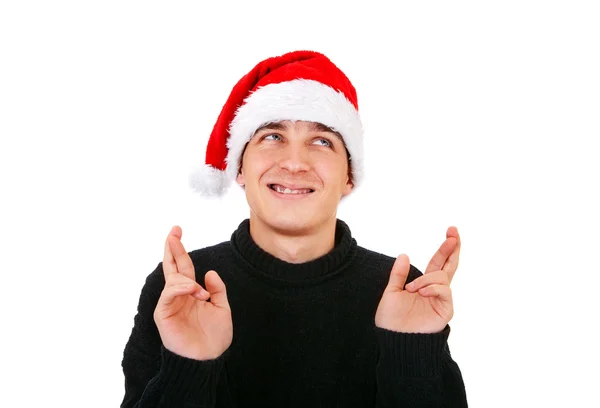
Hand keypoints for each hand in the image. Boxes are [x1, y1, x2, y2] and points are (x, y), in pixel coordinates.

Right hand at [153, 226, 232, 359]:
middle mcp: (178, 296)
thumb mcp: (222, 308)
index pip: (183, 267)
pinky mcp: (164, 315)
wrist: (208, 359)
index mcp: (190, 292)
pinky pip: (169, 295)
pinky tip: (192, 290)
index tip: (178, 231)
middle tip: (174, 231)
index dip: (180, 250)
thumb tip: (209, 272)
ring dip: (186, 279)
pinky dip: (181, 289)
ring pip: (172, 280)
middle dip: (172, 248)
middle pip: (172, 267)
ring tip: (199, 293)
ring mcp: (170, 304)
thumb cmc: (214, 337)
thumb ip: (217, 289)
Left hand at [375, 226, 460, 333]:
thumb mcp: (391, 292)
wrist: (395, 340)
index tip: (451, 232)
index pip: (438, 262)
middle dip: (452, 249)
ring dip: (426, 278)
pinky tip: (421, 291)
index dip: (445, 248)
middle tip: (453, 233)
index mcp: (424, 284)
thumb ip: (399, 275)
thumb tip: (404, 254)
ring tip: (412, 288)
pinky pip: (444, 290)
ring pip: (441, 277)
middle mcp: (436, 290)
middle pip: (449, 266)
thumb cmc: (392, 320)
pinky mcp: (445, 310)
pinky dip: (432, 287)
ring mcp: (442, 300)